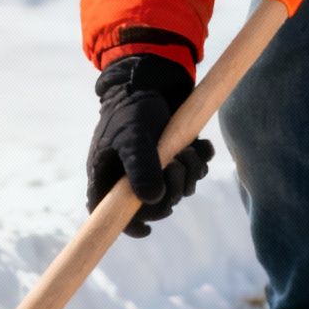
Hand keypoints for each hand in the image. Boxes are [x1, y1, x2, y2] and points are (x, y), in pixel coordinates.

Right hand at [86, 52, 214, 238]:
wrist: (153, 78)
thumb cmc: (133, 107)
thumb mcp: (134, 136)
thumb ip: (141, 168)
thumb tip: (152, 201)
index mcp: (107, 177)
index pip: (110, 214)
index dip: (128, 226)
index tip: (147, 230)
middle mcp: (128, 177)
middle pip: (153, 207)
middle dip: (172, 190)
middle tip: (178, 164)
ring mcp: (153, 169)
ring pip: (177, 191)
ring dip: (190, 174)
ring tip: (190, 150)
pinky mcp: (173, 157)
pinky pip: (192, 174)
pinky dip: (200, 161)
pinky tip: (201, 145)